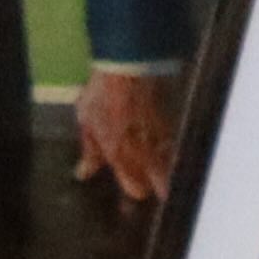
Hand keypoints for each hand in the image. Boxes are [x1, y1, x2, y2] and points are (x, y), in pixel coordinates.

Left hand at [79, 65, 182, 204]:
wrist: (129, 67)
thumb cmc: (103, 95)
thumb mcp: (87, 123)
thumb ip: (90, 151)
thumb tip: (84, 173)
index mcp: (120, 155)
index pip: (137, 189)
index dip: (136, 191)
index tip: (135, 189)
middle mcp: (145, 151)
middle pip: (162, 184)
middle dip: (160, 187)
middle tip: (158, 189)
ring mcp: (162, 137)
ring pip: (171, 166)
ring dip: (168, 171)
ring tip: (165, 173)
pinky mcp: (172, 122)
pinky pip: (174, 145)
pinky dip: (171, 150)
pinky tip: (167, 149)